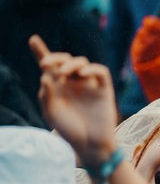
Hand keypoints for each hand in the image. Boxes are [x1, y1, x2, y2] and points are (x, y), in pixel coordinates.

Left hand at [30, 35, 118, 166]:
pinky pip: (100, 72)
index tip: (32, 40)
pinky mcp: (104, 89)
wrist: (90, 144)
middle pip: (65, 61)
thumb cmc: (69, 131)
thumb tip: (46, 76)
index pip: (50, 66)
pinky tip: (82, 74)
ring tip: (63, 73)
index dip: (41, 52)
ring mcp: (89, 85)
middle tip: (46, 64)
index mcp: (58, 88)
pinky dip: (92, 69)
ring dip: (70, 64)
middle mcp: (73, 84)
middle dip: (55, 58)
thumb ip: (46, 94)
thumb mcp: (51, 113)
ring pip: (81, 63)